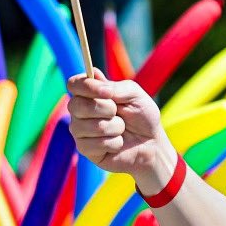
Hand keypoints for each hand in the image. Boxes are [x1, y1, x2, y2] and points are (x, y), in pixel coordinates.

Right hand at [66, 70, 174, 188]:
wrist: (150, 143)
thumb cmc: (142, 116)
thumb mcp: (135, 95)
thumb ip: (116, 87)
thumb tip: (95, 76)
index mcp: (90, 93)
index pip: (74, 84)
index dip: (87, 87)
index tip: (107, 93)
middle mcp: (80, 110)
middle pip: (76, 105)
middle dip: (106, 109)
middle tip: (119, 113)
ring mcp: (79, 130)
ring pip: (89, 126)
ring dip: (115, 127)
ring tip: (121, 129)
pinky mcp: (84, 149)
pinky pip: (96, 144)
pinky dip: (115, 142)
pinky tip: (118, 142)